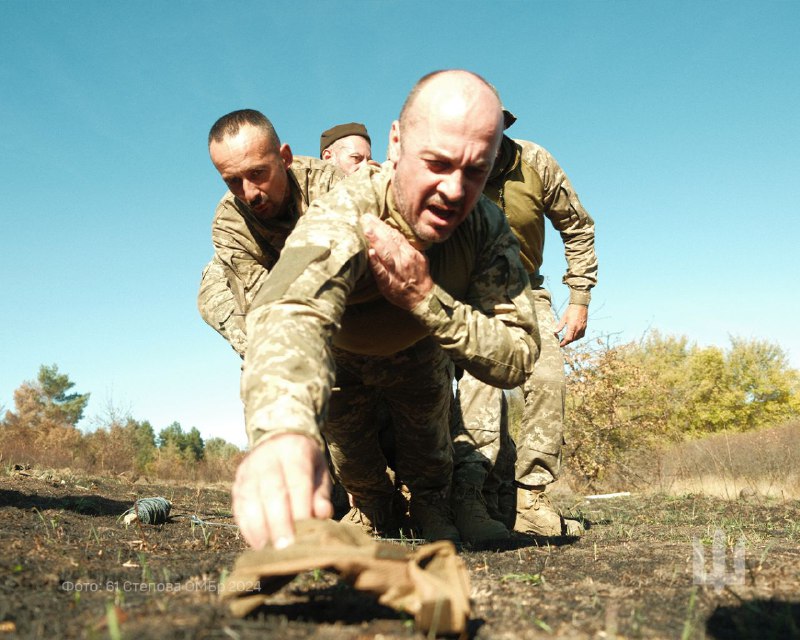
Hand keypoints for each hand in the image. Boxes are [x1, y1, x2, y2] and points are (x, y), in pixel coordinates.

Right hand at [232, 433, 331, 548]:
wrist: (279, 441)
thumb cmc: (305, 463)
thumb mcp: (320, 472)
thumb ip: (321, 494)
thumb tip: (322, 514)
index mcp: (294, 452)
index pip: (297, 481)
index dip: (300, 509)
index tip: (303, 533)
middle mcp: (268, 458)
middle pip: (271, 491)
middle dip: (278, 522)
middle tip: (285, 547)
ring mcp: (249, 470)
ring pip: (250, 499)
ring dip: (259, 528)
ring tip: (269, 550)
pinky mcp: (237, 483)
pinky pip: (238, 506)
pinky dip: (246, 527)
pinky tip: (257, 544)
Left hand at [360, 213, 432, 309]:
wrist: (422, 299)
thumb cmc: (418, 277)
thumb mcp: (418, 258)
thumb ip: (407, 246)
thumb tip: (395, 233)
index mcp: (410, 252)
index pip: (395, 235)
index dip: (383, 225)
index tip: (372, 217)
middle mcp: (404, 260)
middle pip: (389, 241)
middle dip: (376, 228)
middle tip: (365, 218)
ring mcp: (396, 272)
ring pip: (385, 253)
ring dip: (375, 241)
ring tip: (366, 230)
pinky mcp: (389, 283)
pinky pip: (382, 272)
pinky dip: (376, 263)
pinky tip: (370, 253)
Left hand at [555, 304, 587, 346]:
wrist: (580, 305)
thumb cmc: (571, 310)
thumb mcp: (564, 318)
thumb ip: (559, 326)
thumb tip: (554, 332)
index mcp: (572, 327)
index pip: (568, 339)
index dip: (563, 343)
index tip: (559, 345)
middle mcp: (578, 329)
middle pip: (572, 340)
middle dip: (566, 342)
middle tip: (561, 341)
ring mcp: (582, 328)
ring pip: (577, 338)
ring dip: (571, 340)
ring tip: (566, 339)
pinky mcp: (585, 327)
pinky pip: (581, 335)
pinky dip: (577, 337)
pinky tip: (573, 335)